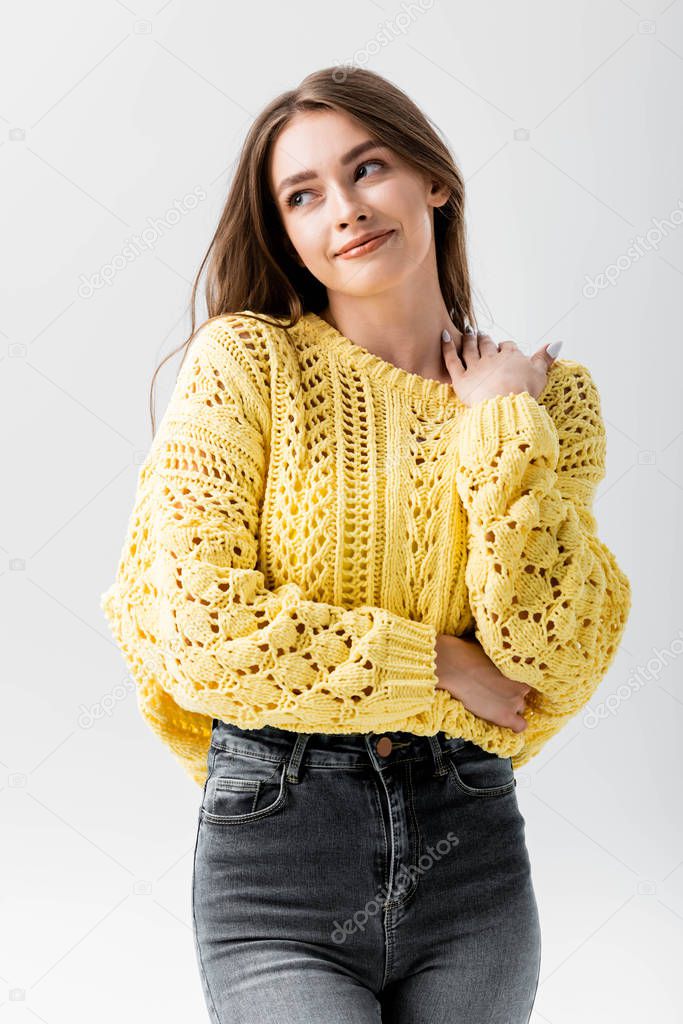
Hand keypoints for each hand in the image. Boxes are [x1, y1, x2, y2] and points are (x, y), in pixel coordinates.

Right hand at [435, 633, 535, 732]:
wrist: (453, 669)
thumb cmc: (464, 655)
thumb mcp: (485, 649)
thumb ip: (496, 656)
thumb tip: (494, 655)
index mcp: (517, 667)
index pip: (524, 677)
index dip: (512, 681)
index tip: (503, 682)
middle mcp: (521, 684)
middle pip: (522, 693)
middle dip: (511, 694)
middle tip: (496, 693)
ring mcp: (515, 701)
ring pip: (521, 708)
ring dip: (510, 707)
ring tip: (495, 705)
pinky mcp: (505, 716)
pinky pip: (520, 726)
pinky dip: (515, 725)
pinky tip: (504, 720)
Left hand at [440, 326, 561, 407]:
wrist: (505, 403)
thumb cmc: (524, 391)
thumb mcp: (540, 374)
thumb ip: (546, 358)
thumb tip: (557, 343)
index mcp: (510, 358)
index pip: (508, 348)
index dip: (506, 347)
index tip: (504, 346)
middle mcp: (491, 359)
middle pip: (487, 345)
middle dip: (485, 339)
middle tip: (481, 334)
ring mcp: (475, 368)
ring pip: (470, 349)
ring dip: (468, 339)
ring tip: (467, 333)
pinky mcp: (460, 379)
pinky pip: (451, 360)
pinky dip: (447, 347)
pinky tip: (443, 336)